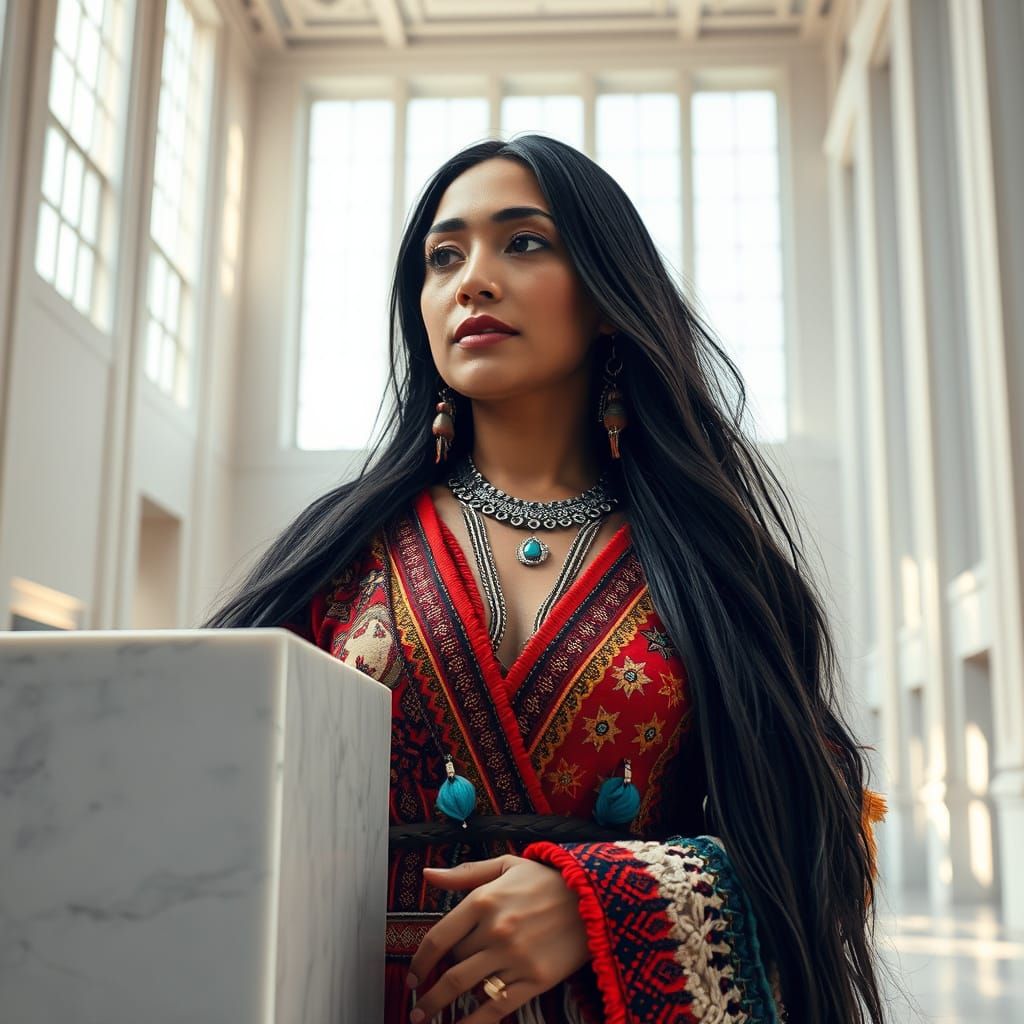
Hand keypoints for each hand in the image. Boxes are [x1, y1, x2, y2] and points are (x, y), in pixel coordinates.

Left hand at [407, 855, 590, 1022]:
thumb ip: (464, 873)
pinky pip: (495, 1007)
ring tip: (426, 1017)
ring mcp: (515, 958)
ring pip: (465, 989)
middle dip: (435, 983)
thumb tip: (428, 874)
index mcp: (485, 900)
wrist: (595, 899)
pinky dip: (472, 1023)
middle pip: (452, 964)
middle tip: (421, 1000)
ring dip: (440, 1006)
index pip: (438, 937)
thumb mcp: (506, 866)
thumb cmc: (547, 880)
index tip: (412, 975)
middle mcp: (495, 930)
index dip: (419, 961)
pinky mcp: (534, 980)